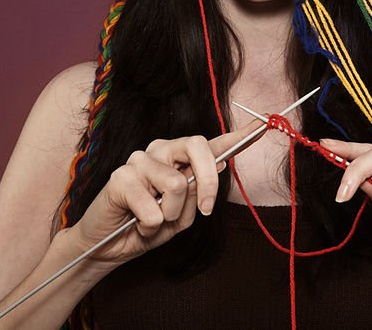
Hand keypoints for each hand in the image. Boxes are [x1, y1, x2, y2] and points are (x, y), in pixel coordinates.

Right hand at [66, 119, 262, 267]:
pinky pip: (153, 206)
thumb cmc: (147, 227)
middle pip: (198, 147)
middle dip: (208, 183)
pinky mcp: (120, 177)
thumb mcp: (182, 217)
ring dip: (172, 215)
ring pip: (176, 184)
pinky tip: (137, 224)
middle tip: (205, 211)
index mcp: (180, 160)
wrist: (106, 247)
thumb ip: (199, 194)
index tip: (264, 125)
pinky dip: (150, 225)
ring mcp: (139, 160)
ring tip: (154, 221)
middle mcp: (161, 151)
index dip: (240, 135)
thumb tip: (220, 167)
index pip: (212, 144)